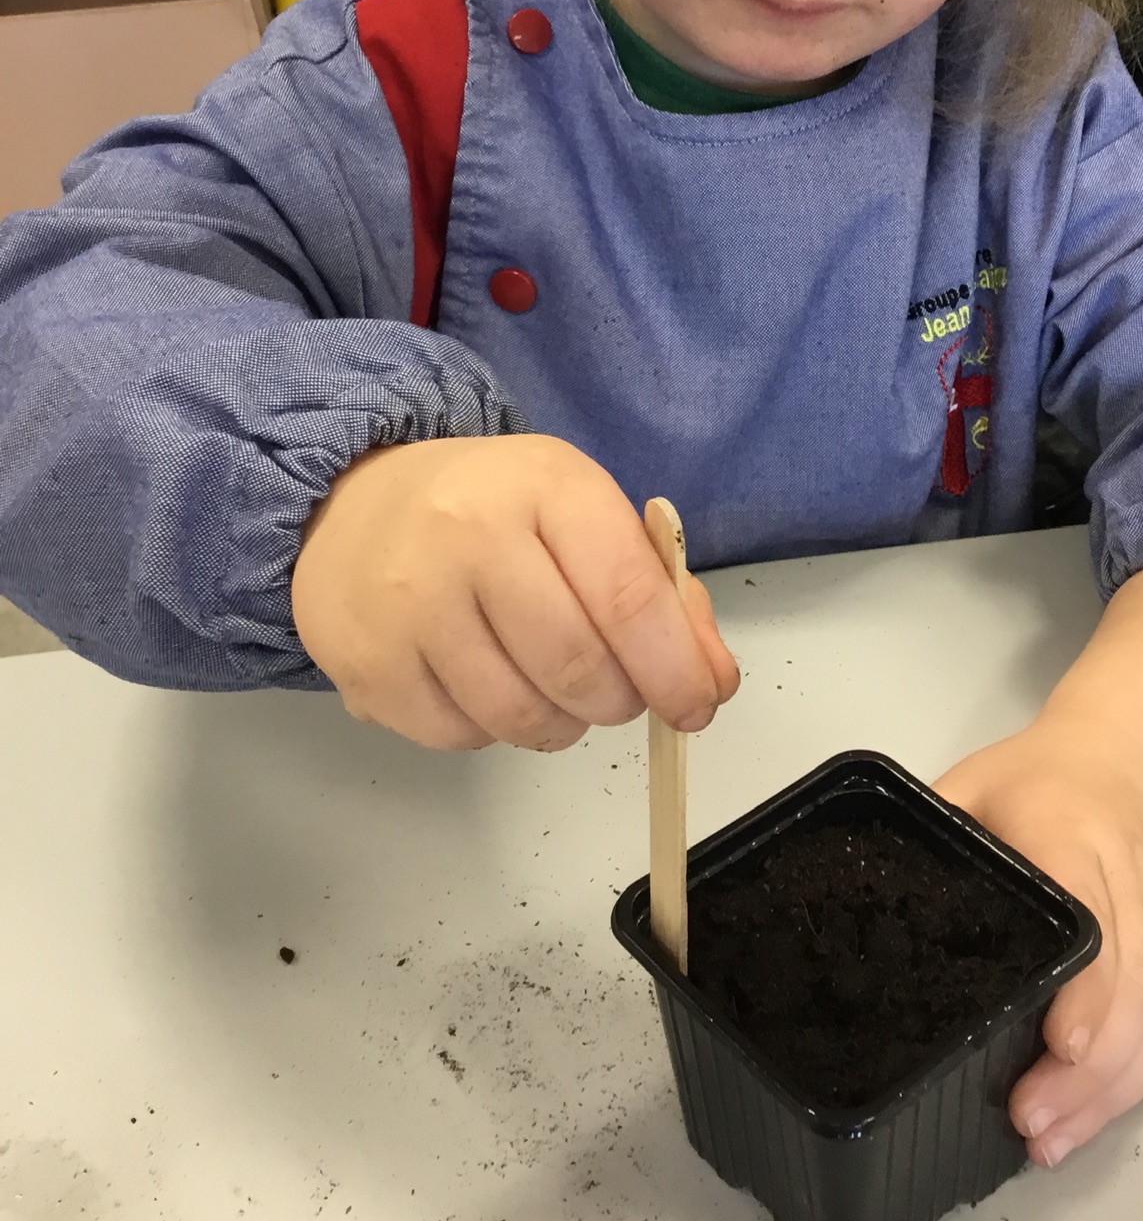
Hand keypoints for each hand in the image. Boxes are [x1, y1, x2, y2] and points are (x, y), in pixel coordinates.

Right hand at [292, 434, 738, 752]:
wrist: (353, 508)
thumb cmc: (491, 511)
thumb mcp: (584, 515)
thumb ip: (660, 594)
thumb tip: (710, 682)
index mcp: (542, 483)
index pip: (625, 594)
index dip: (674, 666)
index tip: (697, 704)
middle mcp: (468, 535)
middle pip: (577, 666)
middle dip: (620, 700)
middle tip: (620, 693)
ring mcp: (409, 604)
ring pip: (521, 716)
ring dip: (562, 724)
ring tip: (555, 688)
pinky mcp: (368, 666)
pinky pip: (462, 737)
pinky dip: (495, 730)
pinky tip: (489, 683)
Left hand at [934, 714, 1142, 1167]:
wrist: (1132, 753)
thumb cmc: (1039, 775)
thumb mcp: (972, 786)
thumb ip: (938, 843)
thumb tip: (875, 908)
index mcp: (1072, 833)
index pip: (1093, 919)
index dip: (1087, 990)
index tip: (1057, 1048)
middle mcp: (1131, 878)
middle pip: (1135, 984)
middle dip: (1091, 1069)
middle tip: (1034, 1122)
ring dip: (1118, 1086)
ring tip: (1057, 1137)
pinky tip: (1101, 1110)